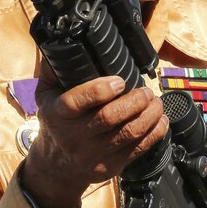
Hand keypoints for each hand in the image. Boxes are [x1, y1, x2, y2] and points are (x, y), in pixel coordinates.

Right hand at [22, 71, 168, 207]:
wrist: (56, 166)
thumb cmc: (56, 122)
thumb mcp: (45, 95)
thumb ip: (55, 69)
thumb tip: (69, 40)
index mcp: (57, 114)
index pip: (76, 102)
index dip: (100, 90)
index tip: (120, 81)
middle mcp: (73, 137)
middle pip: (110, 118)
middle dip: (135, 101)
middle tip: (146, 91)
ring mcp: (92, 155)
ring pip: (128, 134)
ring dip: (150, 115)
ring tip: (156, 102)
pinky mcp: (109, 167)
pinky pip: (138, 150)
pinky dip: (155, 133)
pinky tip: (161, 120)